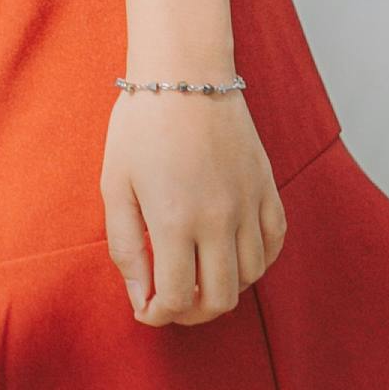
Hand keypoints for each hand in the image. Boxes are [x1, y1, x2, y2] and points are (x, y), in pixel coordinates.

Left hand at [101, 88, 285, 328]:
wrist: (186, 75)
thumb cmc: (140, 126)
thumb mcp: (114, 186)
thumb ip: (124, 247)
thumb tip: (140, 297)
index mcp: (173, 220)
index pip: (177, 298)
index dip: (159, 314)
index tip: (146, 307)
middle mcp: (218, 220)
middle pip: (218, 299)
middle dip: (190, 314)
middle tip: (170, 301)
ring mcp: (249, 205)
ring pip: (250, 278)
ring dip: (222, 289)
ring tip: (197, 277)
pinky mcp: (268, 188)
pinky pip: (274, 244)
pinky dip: (256, 262)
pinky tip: (231, 255)